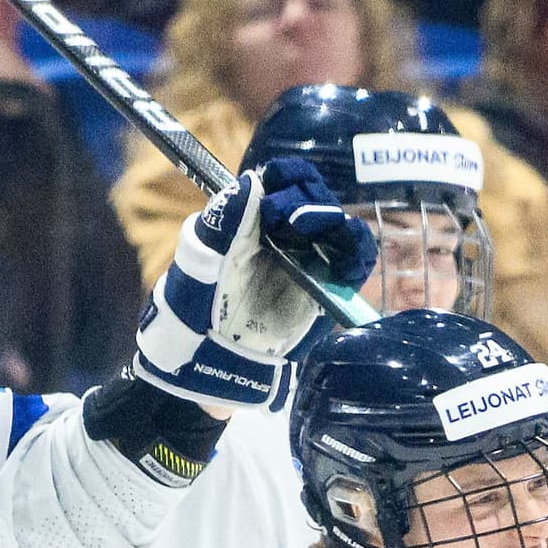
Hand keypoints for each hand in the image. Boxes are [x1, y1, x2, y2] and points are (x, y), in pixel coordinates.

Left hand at [134, 161, 374, 409]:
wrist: (204, 368)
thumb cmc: (191, 314)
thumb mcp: (197, 267)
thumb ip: (222, 226)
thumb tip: (249, 184)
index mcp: (252, 221)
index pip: (283, 181)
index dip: (288, 180)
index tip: (276, 199)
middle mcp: (283, 237)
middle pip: (315, 199)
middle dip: (310, 201)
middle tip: (292, 222)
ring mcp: (307, 263)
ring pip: (340, 227)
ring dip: (336, 224)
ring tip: (316, 235)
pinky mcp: (325, 291)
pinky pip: (354, 262)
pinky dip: (357, 254)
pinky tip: (345, 262)